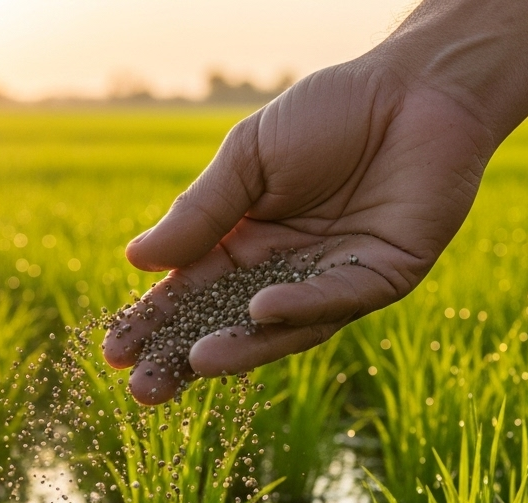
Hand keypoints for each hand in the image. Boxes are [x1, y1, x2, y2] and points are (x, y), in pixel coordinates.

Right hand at [102, 55, 497, 404]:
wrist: (414, 88)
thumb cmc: (330, 114)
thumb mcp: (249, 157)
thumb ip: (201, 211)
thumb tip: (137, 261)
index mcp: (246, 242)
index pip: (190, 293)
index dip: (153, 323)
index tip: (113, 351)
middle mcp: (286, 272)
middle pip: (227, 324)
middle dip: (184, 358)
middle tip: (143, 390)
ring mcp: (334, 280)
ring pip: (281, 327)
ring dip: (239, 348)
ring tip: (195, 362)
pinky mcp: (382, 277)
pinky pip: (335, 298)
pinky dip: (298, 305)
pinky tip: (260, 309)